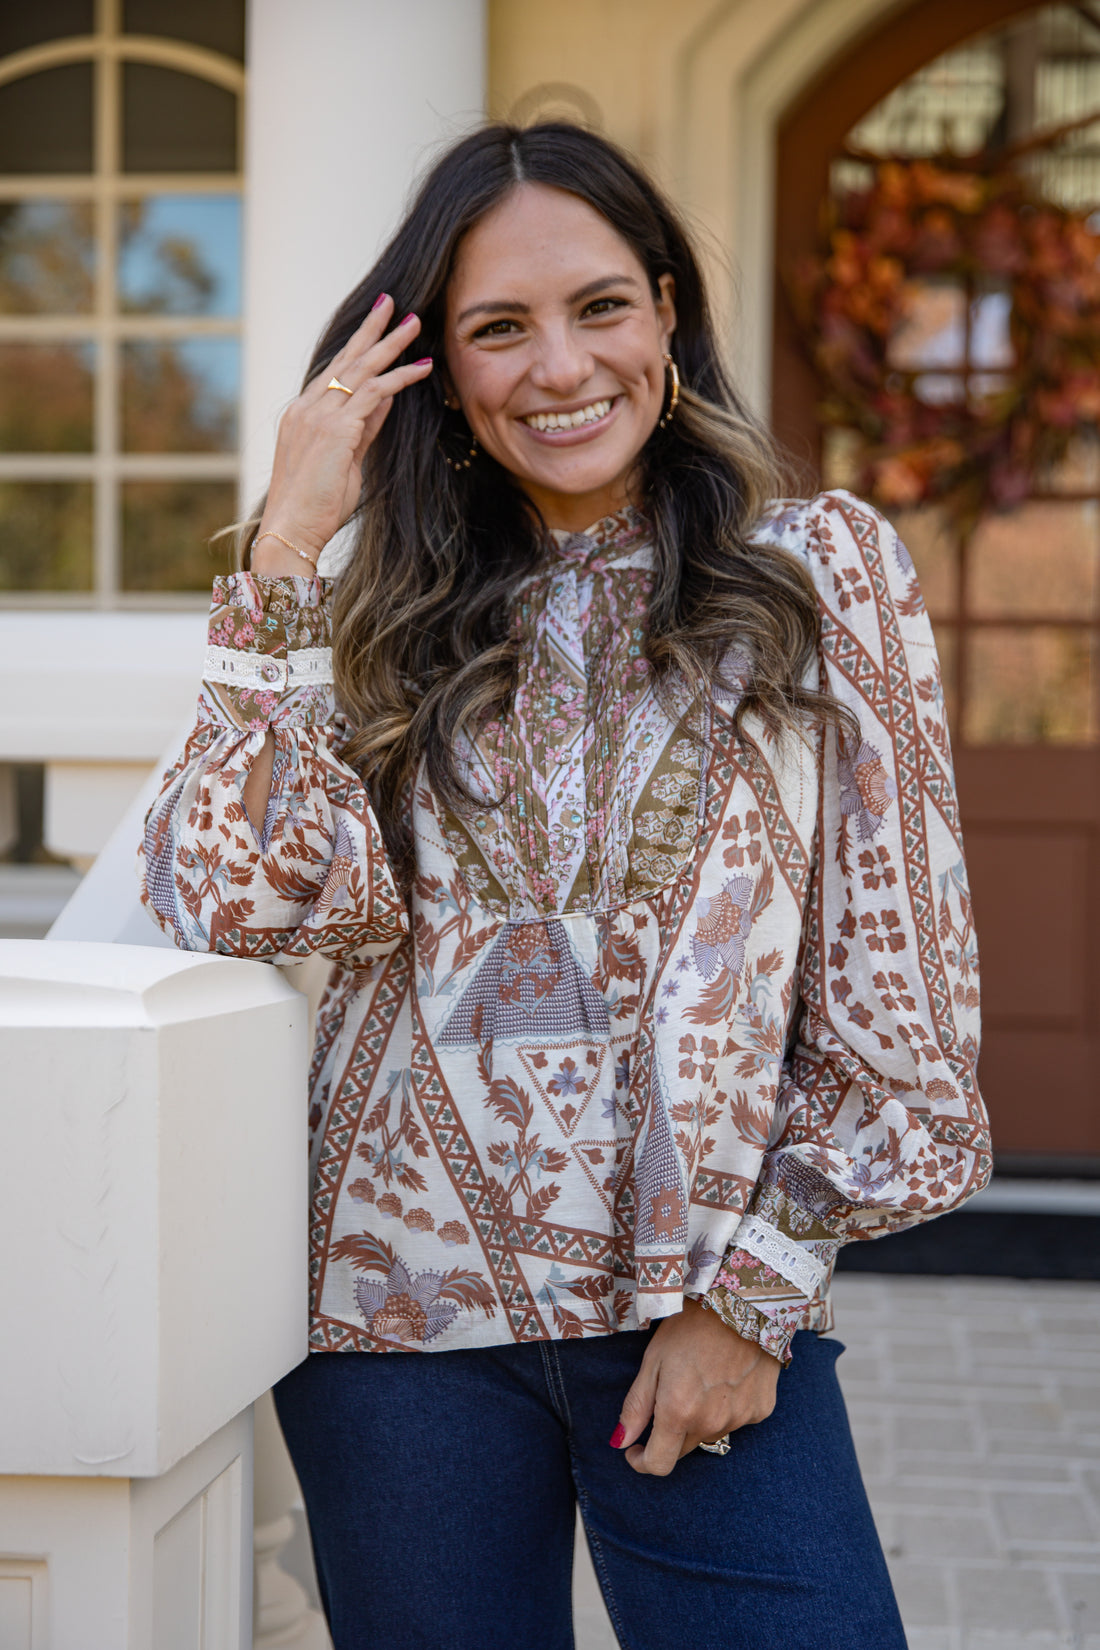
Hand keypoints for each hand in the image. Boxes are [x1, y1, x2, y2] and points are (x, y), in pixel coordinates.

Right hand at [252, 295, 432, 572]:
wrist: (292, 530)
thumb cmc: (316, 506)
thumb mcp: (346, 460)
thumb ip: (364, 428)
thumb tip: (385, 400)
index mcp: (303, 414)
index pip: (335, 372)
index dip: (357, 348)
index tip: (376, 326)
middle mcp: (307, 408)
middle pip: (345, 359)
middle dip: (371, 329)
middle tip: (392, 304)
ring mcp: (318, 416)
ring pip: (360, 369)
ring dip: (391, 345)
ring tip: (415, 324)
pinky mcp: (335, 430)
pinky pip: (372, 393)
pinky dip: (399, 378)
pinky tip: (421, 368)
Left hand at [612, 1298, 780, 1475]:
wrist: (744, 1302)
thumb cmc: (691, 1326)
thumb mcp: (653, 1360)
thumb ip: (636, 1406)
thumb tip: (620, 1442)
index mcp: (679, 1413)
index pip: (659, 1465)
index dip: (642, 1461)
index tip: (635, 1449)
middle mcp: (711, 1424)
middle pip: (683, 1450)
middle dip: (670, 1434)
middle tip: (669, 1396)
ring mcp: (739, 1419)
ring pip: (710, 1433)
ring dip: (700, 1419)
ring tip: (701, 1377)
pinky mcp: (761, 1410)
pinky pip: (736, 1420)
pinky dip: (727, 1407)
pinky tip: (727, 1376)